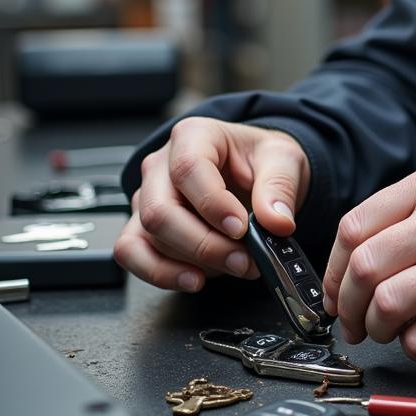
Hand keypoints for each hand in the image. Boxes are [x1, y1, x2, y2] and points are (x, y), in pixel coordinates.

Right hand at [113, 118, 309, 291]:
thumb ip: (280, 187)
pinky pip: (132, 253)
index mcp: (194, 136)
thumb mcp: (283, 160)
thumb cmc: (260, 160)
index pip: (189, 169)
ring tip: (234, 266)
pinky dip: (160, 273)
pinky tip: (194, 279)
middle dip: (204, 244)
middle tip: (243, 259)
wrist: (255, 174)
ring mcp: (147, 197)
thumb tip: (277, 221)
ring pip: (149, 235)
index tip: (241, 228)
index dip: (213, 204)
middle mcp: (161, 165)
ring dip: (193, 261)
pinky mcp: (143, 227)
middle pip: (161, 210)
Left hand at [322, 162, 415, 360]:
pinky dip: (413, 346)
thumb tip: (354, 257)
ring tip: (388, 331)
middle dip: (346, 304)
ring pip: (385, 304)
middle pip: (363, 266)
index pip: (357, 224)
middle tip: (351, 321)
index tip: (335, 288)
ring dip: (377, 328)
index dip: (333, 266)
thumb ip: (413, 213)